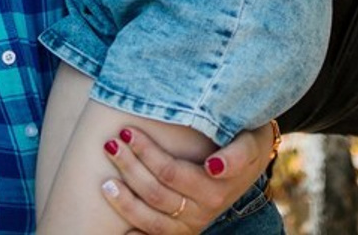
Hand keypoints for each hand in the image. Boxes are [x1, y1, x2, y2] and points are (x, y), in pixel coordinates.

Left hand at [101, 120, 274, 233]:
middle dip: (130, 166)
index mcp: (216, 188)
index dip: (147, 154)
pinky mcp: (184, 231)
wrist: (253, 156)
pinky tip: (117, 224)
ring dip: (124, 201)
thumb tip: (214, 167)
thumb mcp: (251, 142)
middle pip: (157, 192)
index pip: (172, 172)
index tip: (128, 132)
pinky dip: (134, 229)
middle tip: (112, 140)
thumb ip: (238, 154)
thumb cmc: (246, 138)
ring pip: (152, 218)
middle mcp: (204, 209)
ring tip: (104, 181)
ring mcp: (193, 222)